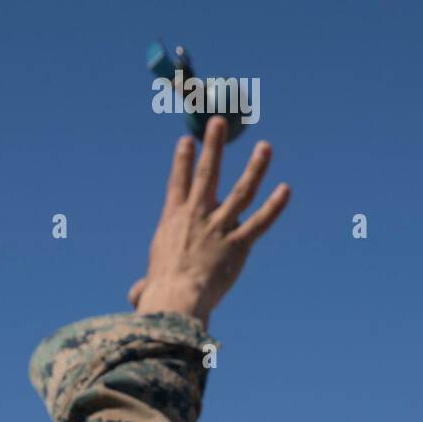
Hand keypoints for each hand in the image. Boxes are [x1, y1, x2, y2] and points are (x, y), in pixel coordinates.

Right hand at [128, 117, 289, 324]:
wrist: (176, 300)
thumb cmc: (157, 297)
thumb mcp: (146, 287)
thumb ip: (143, 286)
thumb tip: (137, 295)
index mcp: (171, 223)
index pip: (178, 183)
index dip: (182, 160)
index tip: (187, 141)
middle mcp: (196, 218)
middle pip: (208, 174)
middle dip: (213, 146)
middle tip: (218, 122)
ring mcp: (219, 228)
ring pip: (242, 191)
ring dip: (255, 167)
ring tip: (264, 146)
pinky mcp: (238, 245)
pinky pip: (260, 222)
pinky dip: (274, 207)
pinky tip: (285, 190)